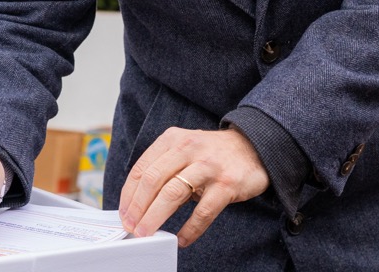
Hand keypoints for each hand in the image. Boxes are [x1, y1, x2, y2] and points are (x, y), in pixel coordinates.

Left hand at [118, 127, 269, 247]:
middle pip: (153, 180)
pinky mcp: (227, 183)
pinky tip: (182, 239)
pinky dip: (190, 229)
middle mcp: (188, 148)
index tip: (124, 215)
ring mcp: (208, 165)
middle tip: (132, 227)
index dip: (129, 195)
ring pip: (173, 193)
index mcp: (173, 139)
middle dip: (138, 208)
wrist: (254, 147)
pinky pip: (203, 211)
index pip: (141, 169)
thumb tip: (138, 205)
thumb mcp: (184, 151)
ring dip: (155, 217)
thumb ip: (163, 170)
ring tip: (147, 233)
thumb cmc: (211, 155)